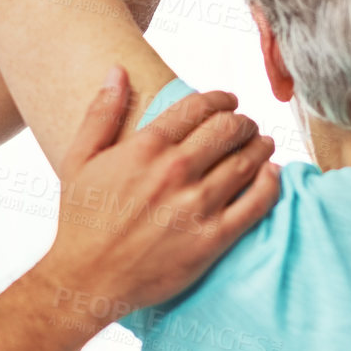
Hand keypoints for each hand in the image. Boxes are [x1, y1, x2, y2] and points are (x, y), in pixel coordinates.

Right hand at [30, 66, 279, 329]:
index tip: (228, 101)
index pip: (198, 107)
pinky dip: (271, 183)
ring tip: (262, 144)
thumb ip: (101, 113)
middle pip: (228, 129)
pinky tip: (272, 174)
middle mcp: (175, 171)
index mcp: (146, 148)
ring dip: (260, 146)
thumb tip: (117, 71)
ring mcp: (197, 206)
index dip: (220, 98)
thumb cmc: (80, 220)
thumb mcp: (78, 159)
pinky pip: (256, 203)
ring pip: (247, 161)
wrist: (87, 279)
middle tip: (246, 125)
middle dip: (243, 121)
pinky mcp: (212, 239)